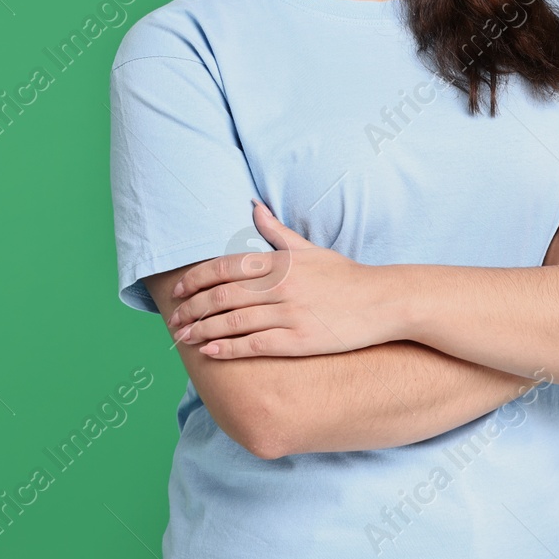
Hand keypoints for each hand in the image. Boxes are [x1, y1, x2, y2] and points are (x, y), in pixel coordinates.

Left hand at [164, 199, 396, 358]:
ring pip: (233, 322)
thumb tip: (253, 205)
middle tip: (175, 319)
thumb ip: (278, 231)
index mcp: (281, 262)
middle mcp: (281, 286)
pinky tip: (210, 352)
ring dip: (203, 331)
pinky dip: (228, 348)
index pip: (225, 267)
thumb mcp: (312, 249)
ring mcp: (290, 314)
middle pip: (222, 296)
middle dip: (192, 308)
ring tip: (183, 339)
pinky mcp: (299, 341)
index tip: (178, 290)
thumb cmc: (346, 276)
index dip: (196, 279)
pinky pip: (255, 345)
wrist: (384, 302)